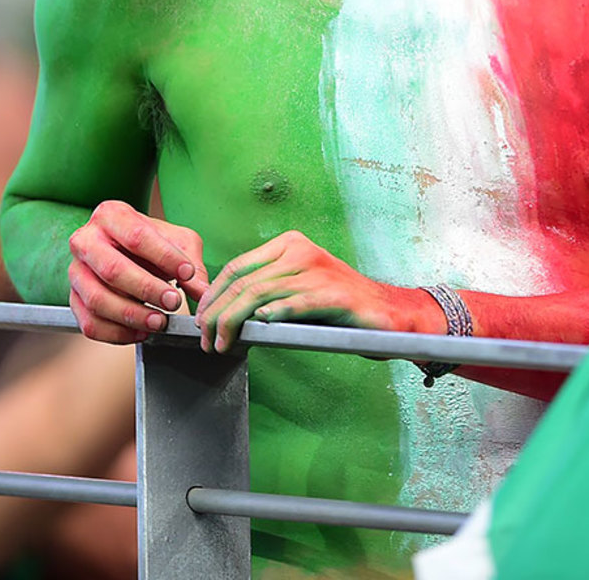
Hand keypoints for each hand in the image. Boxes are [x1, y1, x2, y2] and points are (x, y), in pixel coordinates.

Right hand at [68, 200, 208, 343]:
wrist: (128, 251)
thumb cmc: (154, 243)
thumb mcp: (178, 241)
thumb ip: (191, 262)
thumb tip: (204, 291)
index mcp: (111, 215)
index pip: (137, 237)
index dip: (164, 257)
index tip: (187, 273)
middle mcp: (86, 240)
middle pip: (112, 270)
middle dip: (147, 290)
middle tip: (173, 302)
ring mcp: (75, 271)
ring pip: (97, 299)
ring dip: (132, 316)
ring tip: (160, 322)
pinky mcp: (73, 299)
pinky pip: (89, 323)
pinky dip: (117, 333)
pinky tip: (141, 333)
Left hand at [194, 230, 441, 352]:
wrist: (386, 311)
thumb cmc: (338, 302)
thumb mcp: (299, 283)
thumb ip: (268, 286)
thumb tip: (225, 309)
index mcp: (290, 244)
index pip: (237, 266)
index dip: (213, 294)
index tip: (201, 318)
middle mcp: (301, 252)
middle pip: (244, 281)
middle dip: (216, 313)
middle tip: (206, 338)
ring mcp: (318, 272)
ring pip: (259, 294)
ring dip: (233, 322)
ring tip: (221, 344)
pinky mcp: (333, 295)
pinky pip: (293, 304)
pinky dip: (271, 315)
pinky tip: (258, 327)